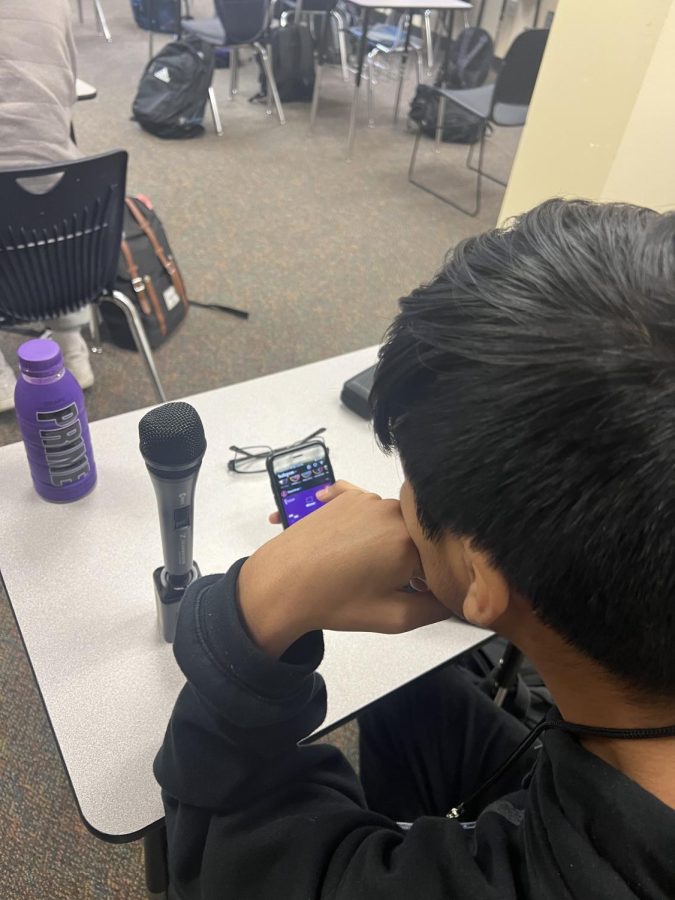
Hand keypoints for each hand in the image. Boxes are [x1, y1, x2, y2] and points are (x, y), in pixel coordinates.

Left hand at [237, 482, 448, 656]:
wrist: (281, 584)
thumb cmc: (334, 602)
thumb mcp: (393, 617)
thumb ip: (435, 609)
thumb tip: (453, 599)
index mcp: (412, 541)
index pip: (443, 560)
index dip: (434, 580)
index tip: (420, 593)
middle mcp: (394, 512)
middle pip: (422, 537)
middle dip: (414, 560)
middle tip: (392, 584)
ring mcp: (369, 499)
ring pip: (398, 521)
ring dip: (392, 542)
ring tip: (366, 568)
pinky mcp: (347, 495)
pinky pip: (370, 503)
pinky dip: (370, 519)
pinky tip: (358, 536)